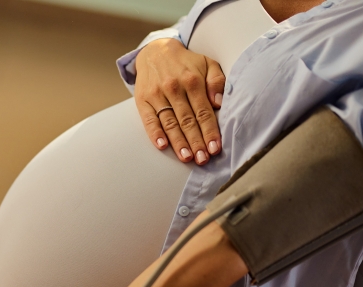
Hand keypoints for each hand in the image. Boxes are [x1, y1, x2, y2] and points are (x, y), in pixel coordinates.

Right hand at [134, 39, 225, 164]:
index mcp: (192, 80)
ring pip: (169, 122)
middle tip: (202, 159)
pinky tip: (162, 145)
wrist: (155, 51)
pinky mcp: (143, 100)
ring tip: (187, 158)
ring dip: (178, 142)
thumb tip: (219, 102)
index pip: (203, 111)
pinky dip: (154, 133)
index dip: (209, 131)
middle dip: (196, 141)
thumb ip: (216, 81)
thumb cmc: (185, 63)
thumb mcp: (206, 63)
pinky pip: (149, 119)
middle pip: (187, 120)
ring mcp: (157, 94)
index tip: (215, 147)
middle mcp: (174, 88)